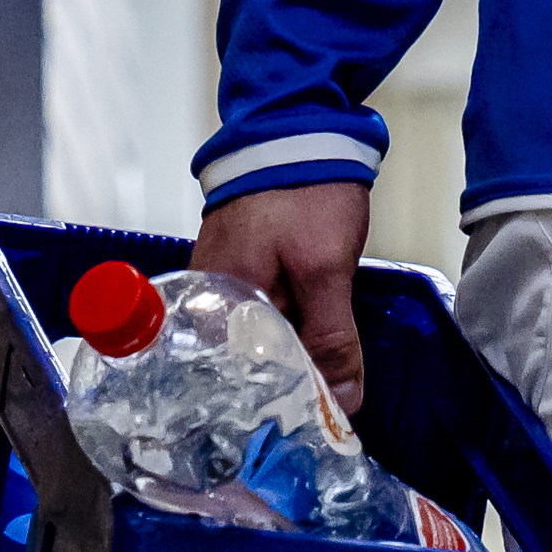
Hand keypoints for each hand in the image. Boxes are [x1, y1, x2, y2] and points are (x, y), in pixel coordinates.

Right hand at [187, 181, 373, 413]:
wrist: (297, 126)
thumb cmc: (304, 192)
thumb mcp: (325, 269)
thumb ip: (331, 338)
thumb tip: (343, 404)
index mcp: (218, 305)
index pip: (244, 382)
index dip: (284, 405)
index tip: (320, 425)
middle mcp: (208, 301)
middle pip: (250, 365)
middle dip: (292, 385)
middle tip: (335, 409)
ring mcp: (220, 284)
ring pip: (260, 342)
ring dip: (295, 358)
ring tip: (333, 383)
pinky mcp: (238, 270)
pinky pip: (263, 317)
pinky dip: (290, 330)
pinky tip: (317, 340)